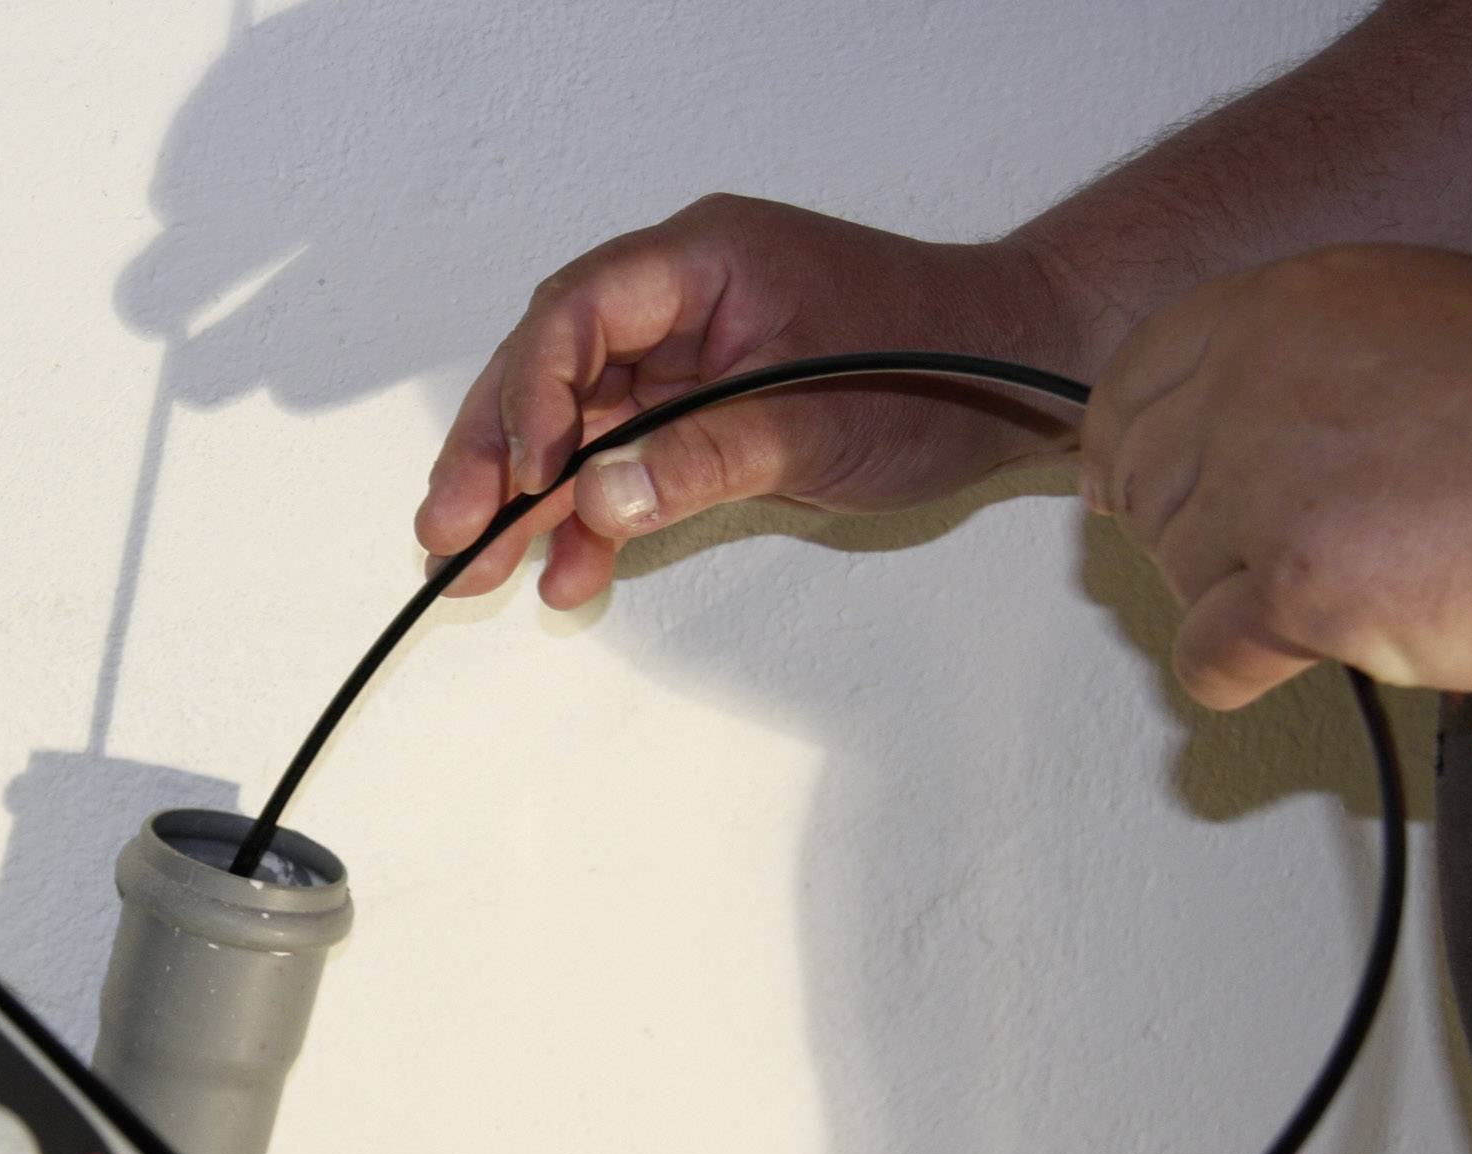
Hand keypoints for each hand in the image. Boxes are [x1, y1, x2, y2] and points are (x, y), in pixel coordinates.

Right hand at [414, 194, 1082, 606]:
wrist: (1023, 374)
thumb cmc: (943, 365)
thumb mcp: (818, 418)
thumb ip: (704, 457)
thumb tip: (596, 499)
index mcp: (700, 261)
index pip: (576, 314)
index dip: (533, 395)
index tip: (526, 477)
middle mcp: (677, 300)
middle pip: (550, 370)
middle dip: (495, 455)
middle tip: (448, 533)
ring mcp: (686, 356)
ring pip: (576, 425)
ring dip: (529, 500)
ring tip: (481, 570)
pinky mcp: (701, 411)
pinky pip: (625, 461)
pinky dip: (596, 516)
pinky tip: (570, 574)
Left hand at [1082, 244, 1471, 708]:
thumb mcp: (1419, 322)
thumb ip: (1305, 360)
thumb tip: (1208, 420)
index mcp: (1282, 311)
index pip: (1137, 377)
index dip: (1118, 443)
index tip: (1113, 486)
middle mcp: (1254, 389)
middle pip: (1148, 484)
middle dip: (1189, 530)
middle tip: (1256, 554)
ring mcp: (1268, 488)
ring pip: (1180, 572)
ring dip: (1241, 597)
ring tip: (1347, 579)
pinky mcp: (1294, 586)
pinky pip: (1208, 654)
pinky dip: (1239, 668)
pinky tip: (1295, 651)